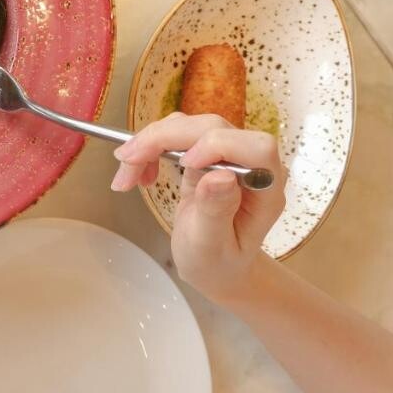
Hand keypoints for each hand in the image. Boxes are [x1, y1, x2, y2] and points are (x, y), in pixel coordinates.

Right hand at [110, 113, 286, 305]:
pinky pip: (177, 134)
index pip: (256, 148)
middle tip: (127, 161)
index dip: (219, 146)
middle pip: (213, 128)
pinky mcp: (205, 153)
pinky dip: (151, 147)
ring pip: (189, 126)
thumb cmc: (217, 263)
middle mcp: (251, 164)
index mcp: (266, 188)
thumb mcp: (212, 247)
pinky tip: (138, 173)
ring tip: (126, 176)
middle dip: (166, 139)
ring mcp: (228, 155)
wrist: (214, 266)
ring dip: (151, 142)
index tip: (183, 165)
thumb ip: (217, 211)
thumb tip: (220, 176)